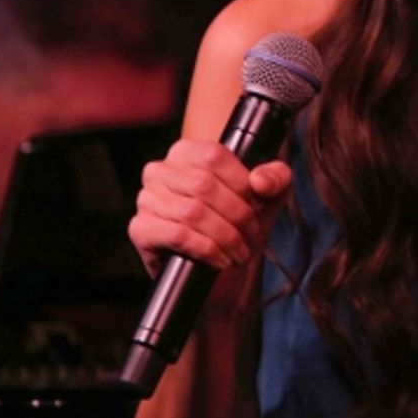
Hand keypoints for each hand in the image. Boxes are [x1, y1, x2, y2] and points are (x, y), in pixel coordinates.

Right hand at [128, 139, 292, 278]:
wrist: (220, 265)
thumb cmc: (238, 222)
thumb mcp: (268, 196)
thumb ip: (276, 178)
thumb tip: (260, 181)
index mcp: (186, 151)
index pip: (213, 156)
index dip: (240, 183)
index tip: (256, 205)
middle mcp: (159, 170)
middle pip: (203, 186)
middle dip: (236, 215)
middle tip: (250, 234)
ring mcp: (146, 199)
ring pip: (192, 213)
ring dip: (224, 236)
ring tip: (238, 250)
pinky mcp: (141, 229)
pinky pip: (177, 235)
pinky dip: (206, 249)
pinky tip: (219, 258)